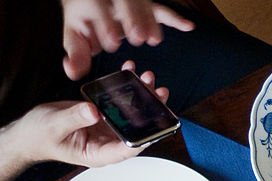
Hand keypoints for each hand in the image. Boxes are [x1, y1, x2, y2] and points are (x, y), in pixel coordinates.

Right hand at [2, 63, 167, 177]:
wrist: (29, 131)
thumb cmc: (40, 136)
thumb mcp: (55, 126)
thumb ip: (74, 119)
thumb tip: (94, 111)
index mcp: (99, 153)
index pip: (127, 149)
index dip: (143, 137)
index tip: (154, 121)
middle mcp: (108, 142)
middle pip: (136, 129)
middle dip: (149, 112)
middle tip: (158, 92)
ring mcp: (107, 128)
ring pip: (131, 114)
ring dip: (141, 97)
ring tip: (148, 79)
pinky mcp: (102, 115)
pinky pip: (118, 102)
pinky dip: (125, 88)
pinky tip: (131, 73)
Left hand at [61, 0, 193, 79]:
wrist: (92, 2)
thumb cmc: (86, 21)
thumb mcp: (75, 35)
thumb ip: (76, 54)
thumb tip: (72, 73)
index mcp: (93, 2)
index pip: (99, 8)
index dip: (106, 24)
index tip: (113, 41)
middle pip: (125, 3)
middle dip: (133, 19)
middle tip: (137, 37)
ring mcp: (131, 2)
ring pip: (145, 5)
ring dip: (151, 21)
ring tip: (153, 40)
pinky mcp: (146, 6)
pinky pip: (161, 10)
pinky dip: (175, 19)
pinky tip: (189, 27)